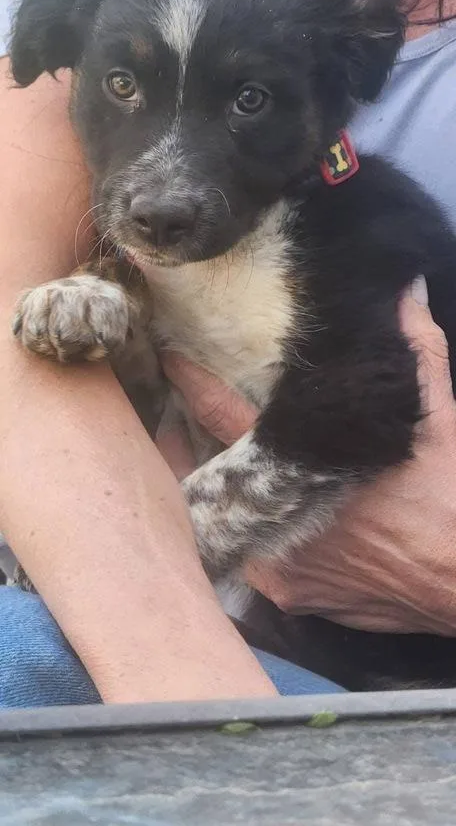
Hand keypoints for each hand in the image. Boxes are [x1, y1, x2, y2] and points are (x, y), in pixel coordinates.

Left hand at [162, 281, 455, 634]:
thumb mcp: (441, 416)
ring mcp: (278, 560)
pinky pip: (255, 562)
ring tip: (212, 464)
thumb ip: (416, 348)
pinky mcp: (288, 595)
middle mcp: (280, 512)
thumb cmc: (449, 497)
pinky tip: (270, 522)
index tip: (170, 362)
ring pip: (230, 518)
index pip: (224, 413)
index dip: (193, 385)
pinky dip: (259, 539)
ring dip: (224, 491)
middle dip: (188, 443)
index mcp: (305, 460)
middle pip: (211, 471)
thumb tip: (403, 289)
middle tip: (174, 418)